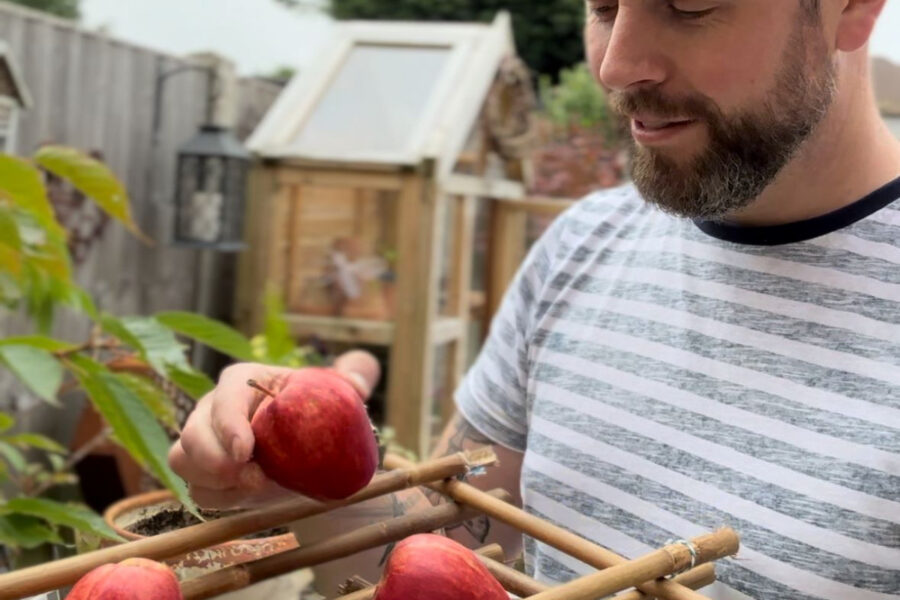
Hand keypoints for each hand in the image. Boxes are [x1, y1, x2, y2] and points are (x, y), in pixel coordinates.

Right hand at [168, 350, 380, 508]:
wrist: (307, 445)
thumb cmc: (315, 409)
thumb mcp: (338, 390)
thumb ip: (354, 376)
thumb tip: (361, 373)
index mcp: (244, 380)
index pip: (226, 395)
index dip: (229, 423)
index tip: (245, 451)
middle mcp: (214, 407)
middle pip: (192, 432)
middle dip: (215, 460)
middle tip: (253, 479)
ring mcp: (205, 441)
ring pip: (183, 460)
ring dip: (212, 480)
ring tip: (253, 488)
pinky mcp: (206, 473)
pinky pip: (197, 489)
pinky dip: (219, 498)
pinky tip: (248, 497)